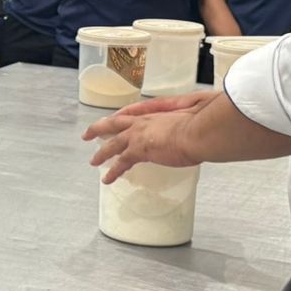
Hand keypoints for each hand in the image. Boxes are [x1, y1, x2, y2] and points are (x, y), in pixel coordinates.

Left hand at [81, 92, 217, 182]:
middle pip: (114, 123)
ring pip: (112, 143)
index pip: (133, 111)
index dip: (122, 116)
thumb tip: (195, 123)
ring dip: (101, 152)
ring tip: (93, 160)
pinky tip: (107, 179)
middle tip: (88, 134)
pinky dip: (112, 171)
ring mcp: (138, 134)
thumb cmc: (203, 123)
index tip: (114, 118)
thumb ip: (189, 118)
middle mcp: (143, 120)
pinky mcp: (138, 150)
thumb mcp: (194, 113)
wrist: (199, 132)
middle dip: (99, 128)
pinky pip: (120, 162)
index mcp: (156, 111)